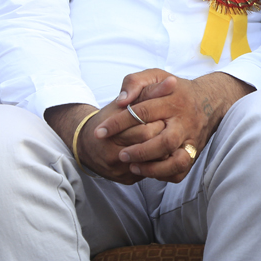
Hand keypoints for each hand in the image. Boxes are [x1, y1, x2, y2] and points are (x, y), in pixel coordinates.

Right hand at [44, 101, 164, 184]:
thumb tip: (172, 81)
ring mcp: (119, 169)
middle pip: (150, 145)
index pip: (147, 130)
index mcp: (113, 130)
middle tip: (165, 126)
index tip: (162, 116)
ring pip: (152, 162)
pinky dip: (157, 161)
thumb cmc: (112, 116)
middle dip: (161, 134)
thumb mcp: (128, 100)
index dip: (159, 122)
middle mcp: (113, 153)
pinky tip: (157, 151)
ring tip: (163, 138)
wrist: (87, 144)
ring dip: (163, 149)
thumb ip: (150, 90)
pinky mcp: (125, 180)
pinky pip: (149, 173)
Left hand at [93, 69, 252, 182]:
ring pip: (177, 160)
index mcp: (173, 100)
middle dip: (140, 151)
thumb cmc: (175, 89)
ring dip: (153, 168)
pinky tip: (147, 170)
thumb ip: (135, 82)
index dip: (118, 123)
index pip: (143, 112)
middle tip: (121, 154)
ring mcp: (191, 139)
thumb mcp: (156, 75)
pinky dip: (164, 175)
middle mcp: (184, 121)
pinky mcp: (194, 152)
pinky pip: (181, 170)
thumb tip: (121, 101)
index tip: (100, 132)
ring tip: (133, 166)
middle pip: (165, 141)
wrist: (210, 100)